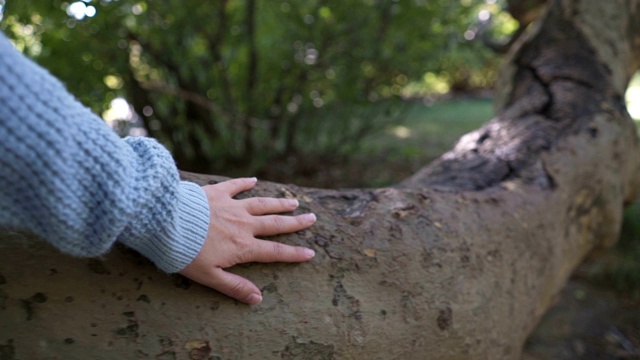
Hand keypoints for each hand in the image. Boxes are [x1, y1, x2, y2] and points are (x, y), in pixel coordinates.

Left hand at [179, 177, 315, 304]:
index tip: (310, 253)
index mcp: (243, 246)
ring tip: (294, 202)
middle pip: (275, 223)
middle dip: (295, 223)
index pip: (274, 251)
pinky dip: (246, 183)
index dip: (294, 254)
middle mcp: (243, 224)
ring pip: (261, 203)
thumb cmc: (185, 253)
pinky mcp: (216, 192)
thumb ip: (235, 287)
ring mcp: (231, 206)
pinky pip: (235, 186)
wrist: (166, 223)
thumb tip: (258, 299)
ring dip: (279, 203)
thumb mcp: (210, 277)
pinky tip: (254, 180)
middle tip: (311, 218)